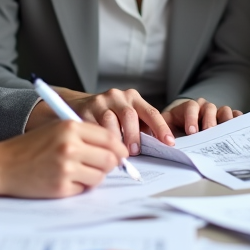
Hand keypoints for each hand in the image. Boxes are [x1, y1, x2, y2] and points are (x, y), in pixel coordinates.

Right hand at [0, 121, 126, 199]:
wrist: (2, 165)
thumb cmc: (30, 147)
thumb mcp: (57, 130)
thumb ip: (85, 135)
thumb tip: (116, 148)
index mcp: (70, 128)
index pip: (109, 138)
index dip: (117, 148)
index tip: (118, 153)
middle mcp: (70, 146)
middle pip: (110, 159)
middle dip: (109, 164)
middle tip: (98, 164)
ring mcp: (66, 168)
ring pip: (100, 176)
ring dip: (93, 176)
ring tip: (76, 171)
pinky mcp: (61, 188)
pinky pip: (84, 189)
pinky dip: (78, 186)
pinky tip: (63, 179)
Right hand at [44, 87, 174, 155]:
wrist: (80, 105)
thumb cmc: (110, 116)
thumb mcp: (128, 117)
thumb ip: (141, 127)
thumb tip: (158, 147)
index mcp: (133, 98)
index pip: (151, 112)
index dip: (161, 128)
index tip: (169, 142)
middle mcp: (117, 96)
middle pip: (130, 116)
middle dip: (134, 136)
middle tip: (135, 152)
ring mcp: (100, 101)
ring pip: (110, 121)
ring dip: (116, 139)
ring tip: (117, 153)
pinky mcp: (85, 109)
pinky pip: (94, 126)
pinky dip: (99, 139)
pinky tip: (101, 148)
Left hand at [163, 97, 240, 135]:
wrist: (182, 128)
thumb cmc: (173, 129)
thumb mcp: (166, 128)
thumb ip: (163, 133)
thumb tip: (162, 142)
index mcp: (187, 108)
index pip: (191, 107)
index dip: (191, 118)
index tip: (191, 132)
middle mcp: (203, 107)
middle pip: (209, 108)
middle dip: (209, 121)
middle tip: (209, 132)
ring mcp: (216, 112)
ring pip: (224, 110)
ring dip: (225, 121)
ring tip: (226, 132)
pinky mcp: (225, 119)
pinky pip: (234, 115)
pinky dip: (237, 120)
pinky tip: (239, 128)